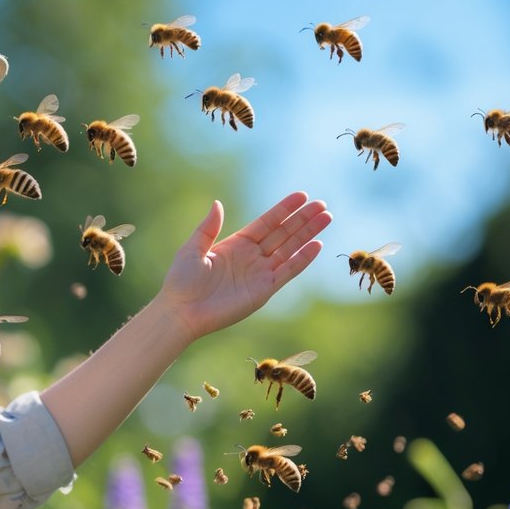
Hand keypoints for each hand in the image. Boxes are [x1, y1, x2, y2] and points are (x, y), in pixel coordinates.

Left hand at [157, 192, 331, 342]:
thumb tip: (217, 204)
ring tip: (327, 218)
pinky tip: (317, 246)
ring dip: (308, 235)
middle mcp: (252, 257)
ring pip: (290, 249)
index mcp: (236, 244)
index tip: (301, 196)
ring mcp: (260, 273)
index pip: (267, 223)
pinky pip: (288, 272)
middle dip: (303, 219)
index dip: (284, 210)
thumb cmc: (182, 281)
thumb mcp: (193, 249)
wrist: (182, 312)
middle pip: (283, 233)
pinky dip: (302, 259)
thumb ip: (208, 228)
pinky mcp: (264, 290)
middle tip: (322, 205)